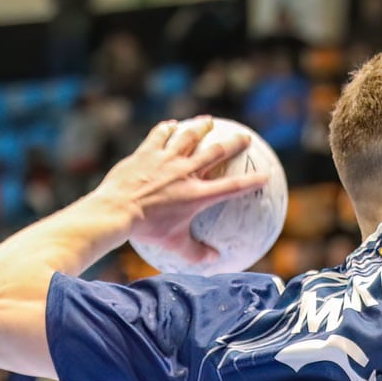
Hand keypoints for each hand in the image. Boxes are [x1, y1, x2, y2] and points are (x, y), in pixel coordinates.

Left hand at [89, 117, 268, 267]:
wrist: (115, 211)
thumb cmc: (147, 230)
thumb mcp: (175, 245)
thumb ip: (198, 253)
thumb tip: (215, 259)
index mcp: (197, 195)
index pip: (232, 187)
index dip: (252, 181)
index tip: (266, 175)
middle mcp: (185, 173)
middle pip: (216, 152)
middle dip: (234, 143)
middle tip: (245, 137)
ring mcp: (165, 159)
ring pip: (189, 136)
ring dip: (201, 127)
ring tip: (209, 121)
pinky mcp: (146, 152)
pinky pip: (160, 135)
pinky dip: (168, 129)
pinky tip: (172, 125)